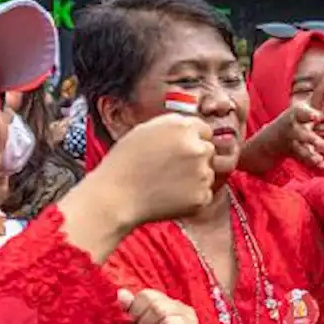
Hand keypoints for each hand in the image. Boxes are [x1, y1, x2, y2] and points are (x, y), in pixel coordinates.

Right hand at [87, 113, 215, 226]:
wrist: (115, 197)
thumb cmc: (124, 164)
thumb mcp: (146, 130)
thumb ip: (174, 127)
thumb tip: (192, 131)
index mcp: (183, 127)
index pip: (205, 130)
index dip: (192, 141)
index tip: (179, 151)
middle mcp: (197, 147)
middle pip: (209, 151)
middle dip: (195, 158)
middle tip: (170, 169)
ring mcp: (202, 173)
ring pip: (208, 173)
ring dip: (195, 178)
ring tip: (166, 184)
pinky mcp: (202, 196)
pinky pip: (205, 194)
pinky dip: (192, 197)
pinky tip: (169, 197)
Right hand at [240, 74, 323, 173]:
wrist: (271, 140)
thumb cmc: (296, 119)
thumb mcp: (308, 106)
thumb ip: (320, 93)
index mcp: (297, 115)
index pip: (301, 113)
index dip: (308, 114)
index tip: (316, 115)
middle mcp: (293, 128)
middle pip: (299, 133)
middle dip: (308, 137)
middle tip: (318, 142)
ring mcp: (292, 143)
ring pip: (300, 149)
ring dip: (310, 154)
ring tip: (319, 158)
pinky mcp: (294, 154)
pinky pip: (303, 159)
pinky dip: (313, 162)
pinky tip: (321, 165)